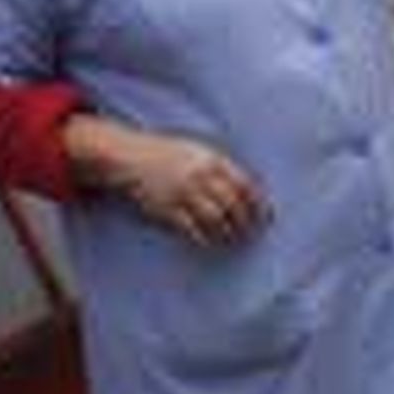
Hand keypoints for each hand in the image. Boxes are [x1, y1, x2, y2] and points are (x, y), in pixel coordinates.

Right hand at [66, 117, 267, 246]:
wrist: (128, 156)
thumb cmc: (168, 154)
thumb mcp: (197, 151)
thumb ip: (221, 168)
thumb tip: (249, 191)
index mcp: (211, 159)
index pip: (245, 185)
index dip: (258, 204)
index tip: (265, 217)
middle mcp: (199, 176)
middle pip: (233, 205)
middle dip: (246, 223)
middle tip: (251, 234)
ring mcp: (182, 192)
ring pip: (216, 219)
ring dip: (228, 234)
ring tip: (233, 240)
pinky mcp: (166, 208)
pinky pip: (192, 229)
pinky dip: (204, 239)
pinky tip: (210, 243)